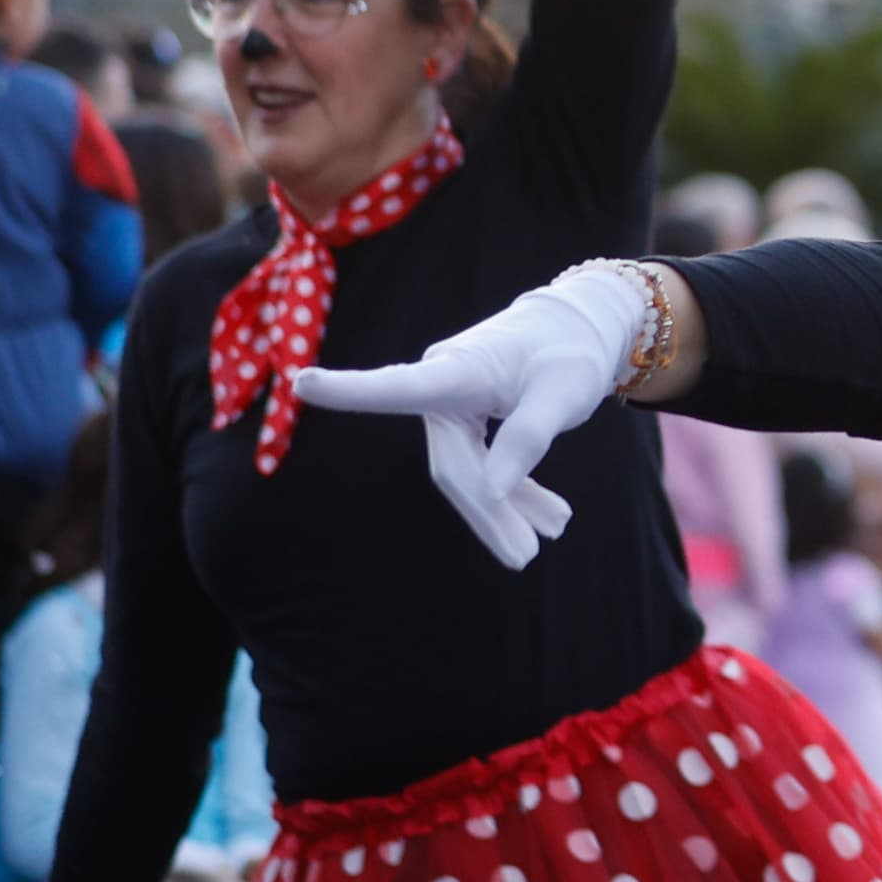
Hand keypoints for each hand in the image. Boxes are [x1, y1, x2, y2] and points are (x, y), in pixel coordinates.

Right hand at [290, 263, 653, 571]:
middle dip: (487, 511)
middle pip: (451, 464)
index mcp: (456, 370)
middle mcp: (441, 387)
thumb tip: (492, 491)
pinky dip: (511, 492)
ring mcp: (449, 406)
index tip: (303, 383)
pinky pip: (479, 464)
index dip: (350, 390)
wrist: (578, 325)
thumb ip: (528, 437)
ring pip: (466, 471)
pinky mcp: (464, 420)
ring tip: (544, 538)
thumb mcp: (562, 393)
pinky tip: (544, 517)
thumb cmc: (568, 349)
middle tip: (526, 556)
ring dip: (503, 508)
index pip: (397, 386)